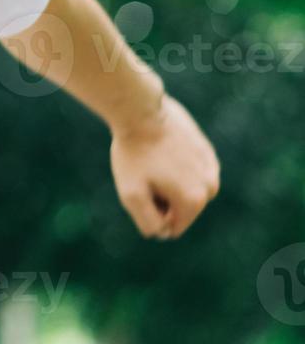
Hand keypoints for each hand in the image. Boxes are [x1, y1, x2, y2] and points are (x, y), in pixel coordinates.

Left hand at [109, 94, 220, 238]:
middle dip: (162, 197)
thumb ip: (148, 222)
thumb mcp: (131, 194)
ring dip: (169, 182)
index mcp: (195, 201)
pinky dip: (175, 165)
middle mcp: (211, 186)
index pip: (172, 226)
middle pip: (181, 208)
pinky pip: (188, 170)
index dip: (152, 211)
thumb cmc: (133, 153)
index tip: (142, 187)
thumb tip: (163, 232)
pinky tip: (161, 149)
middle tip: (146, 172)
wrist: (140, 110)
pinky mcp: (206, 149)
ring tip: (154, 161)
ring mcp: (211, 166)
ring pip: (186, 188)